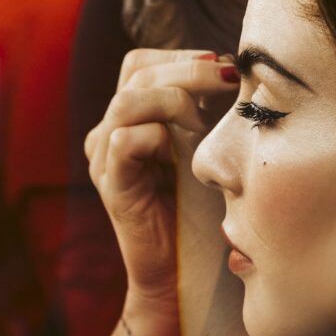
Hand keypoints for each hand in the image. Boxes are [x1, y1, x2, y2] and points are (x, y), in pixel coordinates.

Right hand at [84, 49, 238, 309]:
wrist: (187, 276)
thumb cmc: (203, 214)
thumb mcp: (209, 148)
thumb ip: (207, 109)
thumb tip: (230, 64)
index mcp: (130, 120)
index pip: (142, 62)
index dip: (182, 58)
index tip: (226, 68)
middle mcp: (109, 133)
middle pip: (136, 71)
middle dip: (189, 70)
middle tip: (228, 81)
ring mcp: (105, 159)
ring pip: (128, 100)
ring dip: (175, 101)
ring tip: (203, 125)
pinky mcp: (111, 186)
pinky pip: (123, 140)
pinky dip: (159, 138)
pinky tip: (184, 156)